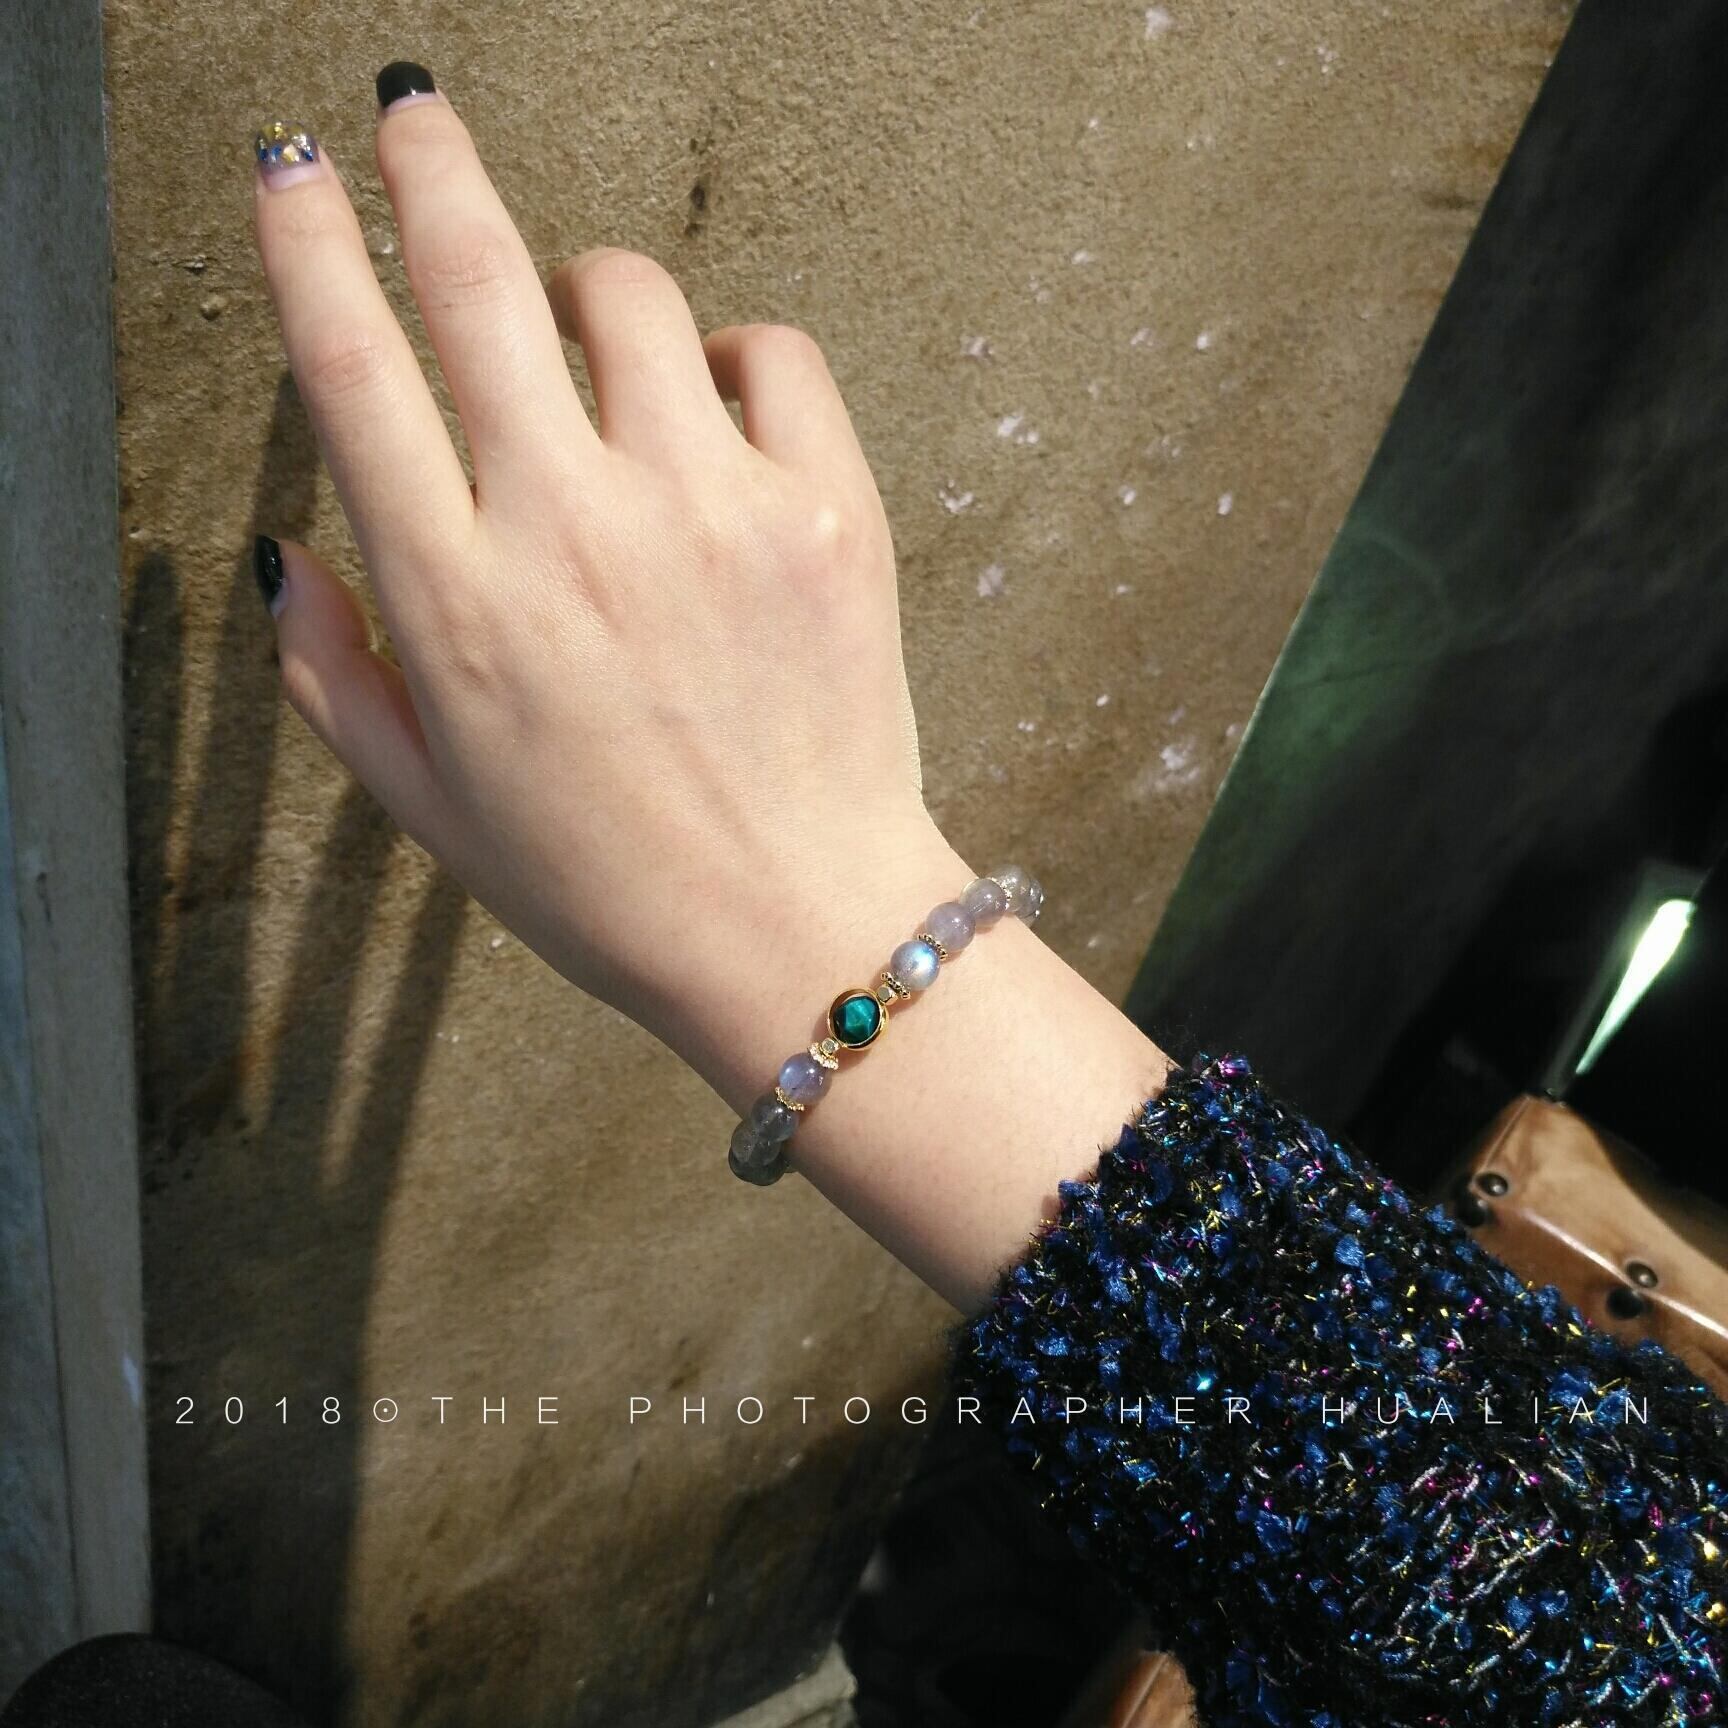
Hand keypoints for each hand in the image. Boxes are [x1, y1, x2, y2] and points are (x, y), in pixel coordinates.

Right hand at [251, 80, 957, 1105]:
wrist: (797, 930)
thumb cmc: (611, 883)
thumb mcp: (433, 809)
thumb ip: (336, 677)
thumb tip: (291, 556)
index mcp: (459, 600)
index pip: (353, 368)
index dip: (305, 242)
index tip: (291, 173)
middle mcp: (573, 531)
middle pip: (475, 276)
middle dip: (428, 164)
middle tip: (414, 118)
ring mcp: (708, 512)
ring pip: (629, 293)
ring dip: (592, 288)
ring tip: (596, 341)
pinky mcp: (824, 514)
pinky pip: (771, 352)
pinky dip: (733, 355)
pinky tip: (716, 411)